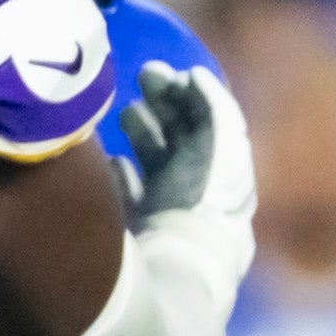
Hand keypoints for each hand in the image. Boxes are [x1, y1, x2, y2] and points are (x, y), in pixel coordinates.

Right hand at [117, 63, 254, 235]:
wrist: (177, 264)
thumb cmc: (204, 200)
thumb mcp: (223, 145)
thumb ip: (215, 106)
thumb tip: (196, 75)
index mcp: (223, 168)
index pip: (207, 123)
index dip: (189, 96)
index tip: (164, 72)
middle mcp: (199, 186)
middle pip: (181, 137)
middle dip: (163, 104)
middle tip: (142, 76)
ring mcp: (168, 207)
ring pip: (154, 160)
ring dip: (141, 132)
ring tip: (126, 112)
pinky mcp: (140, 226)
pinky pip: (128, 193)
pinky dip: (120, 173)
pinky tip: (111, 158)